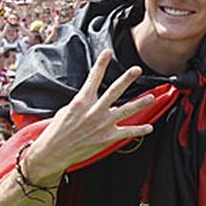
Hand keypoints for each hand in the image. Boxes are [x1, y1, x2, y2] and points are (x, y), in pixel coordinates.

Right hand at [24, 49, 155, 184]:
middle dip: (126, 79)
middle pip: (114, 92)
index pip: (93, 78)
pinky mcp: (107, 138)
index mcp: (81, 102)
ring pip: (126, 111)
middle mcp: (94, 111)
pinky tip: (149, 128)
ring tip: (152, 97)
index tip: (107, 52)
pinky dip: (139, 130)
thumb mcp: (65, 111)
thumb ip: (83, 103)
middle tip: (136, 69)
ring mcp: (102, 124)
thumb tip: (94, 100)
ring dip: (140, 103)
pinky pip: (127, 133)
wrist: (53, 153)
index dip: (101, 64)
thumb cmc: (57, 131)